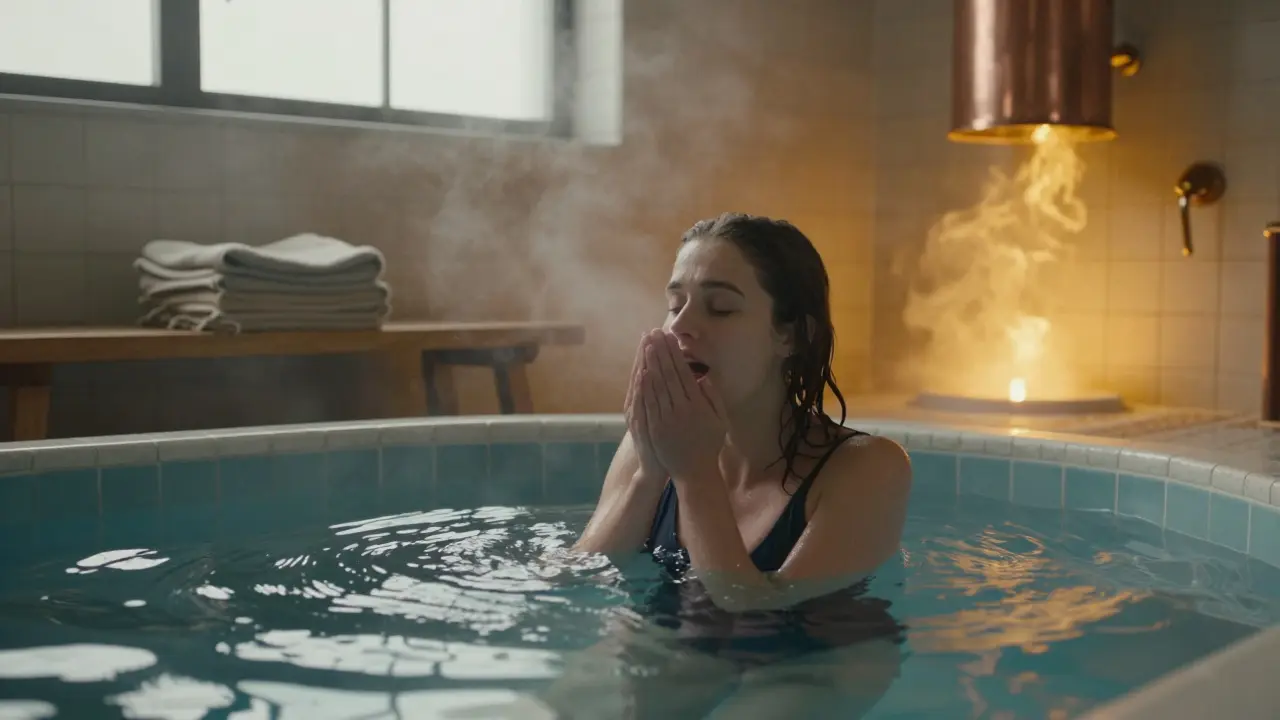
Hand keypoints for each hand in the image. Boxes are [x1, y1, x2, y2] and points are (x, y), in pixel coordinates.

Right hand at [624, 333, 663, 479]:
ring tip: (646, 345)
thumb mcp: (665, 415)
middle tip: (649, 332)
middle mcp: (639, 404)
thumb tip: (679, 375)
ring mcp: (638, 414)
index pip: (651, 371)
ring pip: (640, 385)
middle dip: (647, 352)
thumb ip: (669, 395)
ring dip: (643, 364)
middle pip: (643, 373)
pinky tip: (643, 374)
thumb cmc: (665, 440)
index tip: (657, 334)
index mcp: (648, 400)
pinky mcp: (640, 425)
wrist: (656, 467)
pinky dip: (641, 389)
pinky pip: (640, 404)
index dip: (654, 353)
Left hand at [640, 330, 726, 479]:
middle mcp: (683, 409)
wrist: (694, 472)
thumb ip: (713, 398)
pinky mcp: (656, 427)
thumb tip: (704, 377)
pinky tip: (642, 371)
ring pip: (658, 385)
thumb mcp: (720, 421)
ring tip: (646, 344)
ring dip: (652, 363)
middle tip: (655, 333)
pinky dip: (646, 386)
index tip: (669, 337)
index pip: (684, 373)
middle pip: (669, 375)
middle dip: (661, 352)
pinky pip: (650, 403)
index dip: (675, 354)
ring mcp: (667, 418)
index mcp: (699, 405)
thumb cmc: (709, 445)